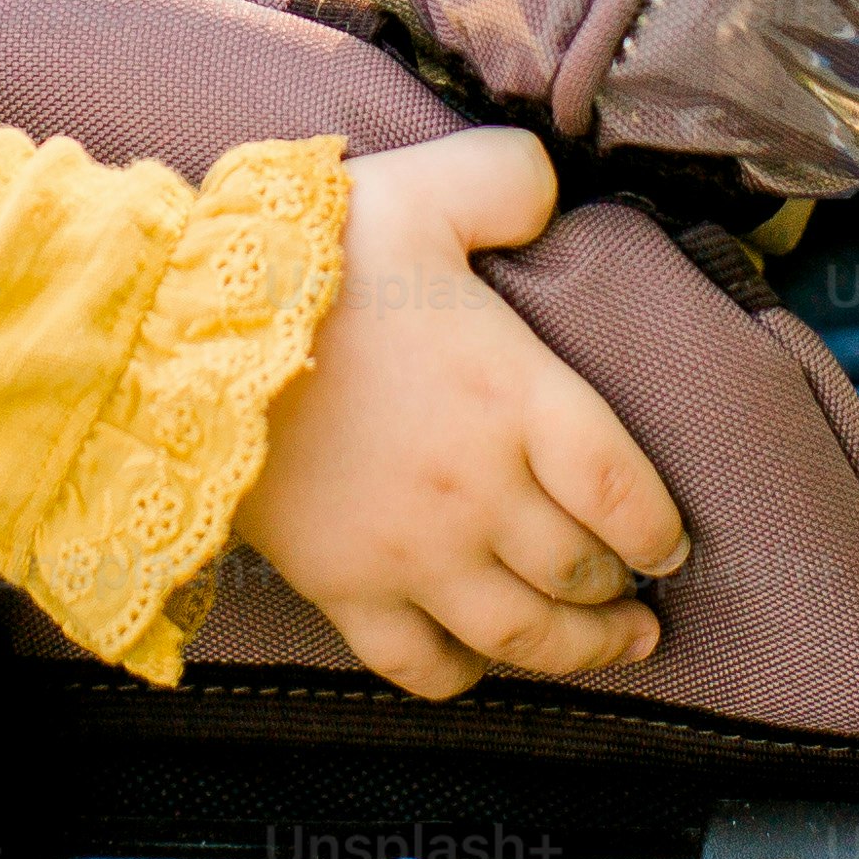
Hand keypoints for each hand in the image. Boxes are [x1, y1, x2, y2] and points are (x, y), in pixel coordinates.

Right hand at [234, 130, 690, 699]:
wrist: (187, 337)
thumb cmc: (314, 260)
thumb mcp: (426, 187)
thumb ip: (508, 181)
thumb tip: (550, 192)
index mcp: (515, 398)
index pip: (622, 490)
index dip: (659, 528)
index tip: (671, 542)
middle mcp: (480, 492)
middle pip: (580, 572)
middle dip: (621, 592)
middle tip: (642, 598)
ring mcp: (414, 553)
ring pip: (521, 633)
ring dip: (577, 650)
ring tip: (611, 648)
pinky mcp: (345, 589)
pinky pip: (420, 664)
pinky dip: (462, 677)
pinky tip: (480, 663)